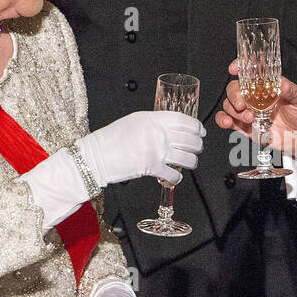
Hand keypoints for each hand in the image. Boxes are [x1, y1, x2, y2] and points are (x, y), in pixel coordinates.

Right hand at [77, 111, 203, 186]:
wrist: (96, 156)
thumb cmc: (111, 139)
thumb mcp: (134, 121)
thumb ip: (154, 123)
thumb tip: (171, 128)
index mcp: (153, 119)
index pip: (184, 120)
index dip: (197, 127)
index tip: (200, 131)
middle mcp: (157, 133)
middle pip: (190, 139)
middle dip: (198, 145)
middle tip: (198, 148)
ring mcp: (156, 151)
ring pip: (187, 158)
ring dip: (192, 162)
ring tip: (190, 162)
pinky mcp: (152, 168)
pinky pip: (174, 175)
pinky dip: (177, 178)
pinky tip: (175, 176)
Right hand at [216, 60, 296, 163]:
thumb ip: (291, 91)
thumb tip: (282, 84)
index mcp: (267, 85)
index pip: (250, 72)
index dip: (239, 67)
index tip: (233, 68)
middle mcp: (255, 96)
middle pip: (234, 88)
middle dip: (234, 95)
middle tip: (242, 104)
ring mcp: (249, 111)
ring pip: (229, 104)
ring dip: (233, 110)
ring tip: (249, 118)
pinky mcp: (245, 126)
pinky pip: (227, 120)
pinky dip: (223, 120)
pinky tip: (227, 122)